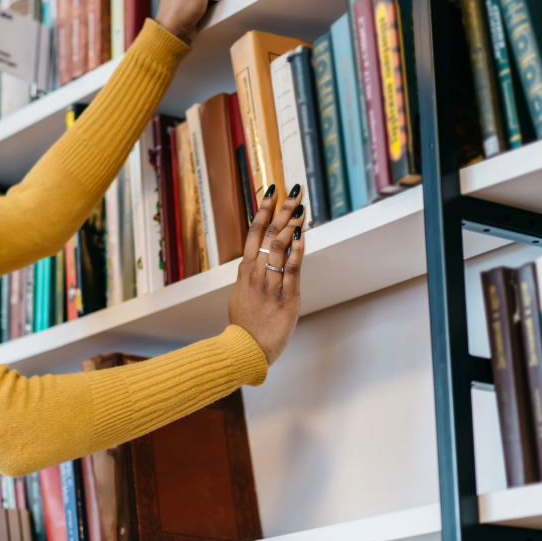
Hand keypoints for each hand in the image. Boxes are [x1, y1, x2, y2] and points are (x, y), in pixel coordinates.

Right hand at [227, 184, 305, 366]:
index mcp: (245, 271)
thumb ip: (247, 277)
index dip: (264, 209)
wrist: (245, 350)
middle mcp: (257, 273)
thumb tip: (250, 264)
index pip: (254, 232)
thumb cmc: (243, 326)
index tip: (272, 191)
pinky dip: (297, 251)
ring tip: (302, 207)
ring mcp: (271, 284)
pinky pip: (292, 270)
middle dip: (283, 209)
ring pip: (280, 247)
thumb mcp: (239, 296)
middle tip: (295, 190)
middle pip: (269, 233)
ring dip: (292, 224)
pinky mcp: (287, 297)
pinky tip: (302, 236)